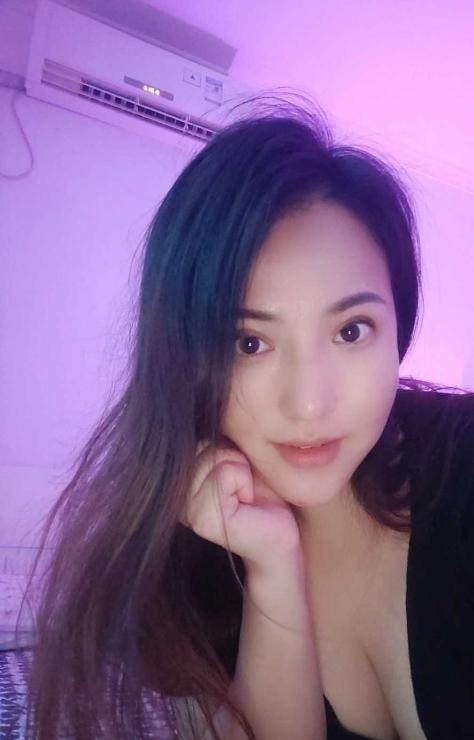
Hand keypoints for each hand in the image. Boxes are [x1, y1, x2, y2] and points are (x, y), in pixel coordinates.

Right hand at [181, 439, 300, 570]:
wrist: (282, 533)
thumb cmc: (263, 489)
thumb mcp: (236, 453)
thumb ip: (217, 436)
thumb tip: (210, 408)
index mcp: (178, 475)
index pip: (200, 431)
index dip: (229, 446)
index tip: (237, 472)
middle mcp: (175, 492)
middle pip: (208, 442)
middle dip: (235, 457)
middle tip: (244, 485)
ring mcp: (186, 508)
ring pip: (216, 455)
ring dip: (241, 470)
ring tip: (245, 493)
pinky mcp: (203, 519)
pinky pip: (226, 473)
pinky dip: (245, 482)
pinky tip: (247, 502)